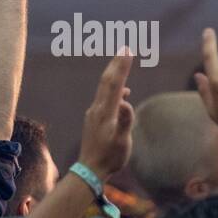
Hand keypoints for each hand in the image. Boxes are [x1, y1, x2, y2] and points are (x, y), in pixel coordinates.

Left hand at [78, 49, 134, 181]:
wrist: (90, 169)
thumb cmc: (109, 157)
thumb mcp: (121, 141)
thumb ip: (125, 121)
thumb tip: (126, 102)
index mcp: (105, 111)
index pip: (115, 83)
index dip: (122, 66)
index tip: (127, 50)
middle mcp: (97, 108)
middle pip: (107, 81)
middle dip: (117, 64)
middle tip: (124, 48)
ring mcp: (94, 113)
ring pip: (104, 88)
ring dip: (114, 74)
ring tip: (122, 64)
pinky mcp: (94, 119)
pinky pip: (104, 98)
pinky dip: (113, 90)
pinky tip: (122, 94)